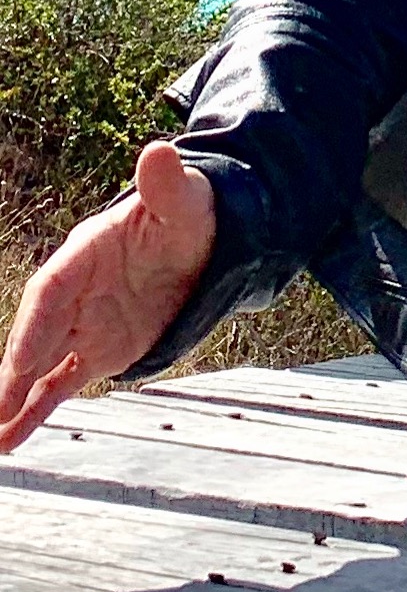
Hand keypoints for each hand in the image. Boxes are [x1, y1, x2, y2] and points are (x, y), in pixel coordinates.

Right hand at [0, 142, 216, 451]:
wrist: (202, 241)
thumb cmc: (185, 215)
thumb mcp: (184, 199)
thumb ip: (167, 184)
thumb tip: (159, 151)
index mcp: (84, 255)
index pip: (51, 291)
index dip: (35, 325)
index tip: (22, 360)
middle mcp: (74, 294)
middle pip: (36, 335)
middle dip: (14, 372)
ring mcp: (82, 325)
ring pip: (39, 367)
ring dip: (13, 400)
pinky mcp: (96, 351)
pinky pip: (59, 384)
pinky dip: (34, 411)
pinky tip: (9, 440)